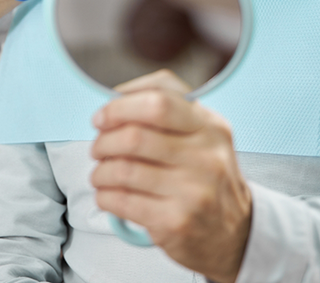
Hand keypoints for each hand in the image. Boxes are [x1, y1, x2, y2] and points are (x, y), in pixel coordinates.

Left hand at [91, 71, 251, 282]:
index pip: (159, 100)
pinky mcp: (177, 222)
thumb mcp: (203, 134)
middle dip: (104, 140)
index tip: (103, 116)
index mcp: (210, 126)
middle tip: (98, 147)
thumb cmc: (207, 176)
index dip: (120, 106)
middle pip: (135, 136)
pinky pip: (123, 202)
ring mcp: (193, 191)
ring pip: (124, 170)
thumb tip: (116, 99)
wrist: (235, 234)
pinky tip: (107, 194)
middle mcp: (206, 156)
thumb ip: (168, 109)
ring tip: (100, 173)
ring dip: (100, 171)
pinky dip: (105, 196)